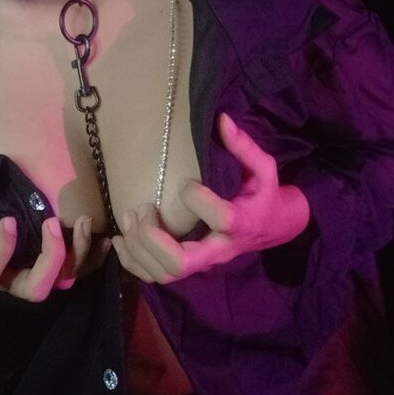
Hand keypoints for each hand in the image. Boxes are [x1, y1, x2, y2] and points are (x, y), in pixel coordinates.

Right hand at [0, 209, 111, 299]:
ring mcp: (34, 274)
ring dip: (76, 254)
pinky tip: (104, 240)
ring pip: (61, 281)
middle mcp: (10, 278)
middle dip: (50, 259)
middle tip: (52, 224)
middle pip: (34, 289)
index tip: (9, 220)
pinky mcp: (54, 266)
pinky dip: (92, 257)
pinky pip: (77, 270)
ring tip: (82, 221)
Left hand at [111, 112, 311, 283]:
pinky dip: (133, 262)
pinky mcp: (192, 266)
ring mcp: (204, 262)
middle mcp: (220, 249)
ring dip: (137, 249)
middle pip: (181, 262)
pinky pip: (156, 276)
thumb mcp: (263, 168)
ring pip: (163, 273)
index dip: (196, 199)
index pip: (220, 219)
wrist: (273, 227)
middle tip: (144, 207)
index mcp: (242, 222)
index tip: (186, 181)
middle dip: (151, 237)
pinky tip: (120, 241)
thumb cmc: (264, 194)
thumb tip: (221, 118)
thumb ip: (243, 146)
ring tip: (128, 217)